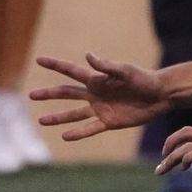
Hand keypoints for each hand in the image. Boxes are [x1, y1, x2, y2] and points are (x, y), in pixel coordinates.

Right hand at [29, 53, 171, 140]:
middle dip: (49, 94)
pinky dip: (77, 133)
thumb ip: (106, 66)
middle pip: (66, 94)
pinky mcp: (109, 122)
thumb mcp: (125, 71)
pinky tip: (65, 136)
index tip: (39, 60)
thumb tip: (88, 56)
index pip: (70, 71)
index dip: (55, 65)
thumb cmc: (143, 79)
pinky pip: (90, 128)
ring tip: (42, 121)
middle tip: (31, 95)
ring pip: (73, 114)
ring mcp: (100, 109)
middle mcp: (94, 94)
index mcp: (96, 79)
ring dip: (58, 117)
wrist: (159, 95)